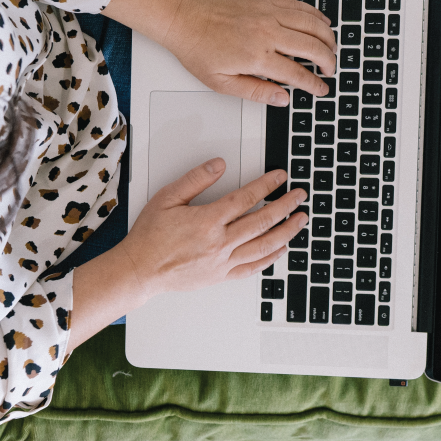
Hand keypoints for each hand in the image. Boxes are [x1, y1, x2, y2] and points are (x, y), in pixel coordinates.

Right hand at [67, 161, 306, 342]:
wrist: (141, 269)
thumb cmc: (150, 236)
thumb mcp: (167, 198)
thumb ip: (195, 179)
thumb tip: (219, 164)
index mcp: (207, 221)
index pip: (246, 198)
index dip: (267, 185)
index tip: (280, 177)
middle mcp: (219, 243)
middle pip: (262, 221)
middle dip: (285, 206)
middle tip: (300, 196)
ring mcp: (223, 262)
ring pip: (264, 246)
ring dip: (286, 232)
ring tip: (300, 220)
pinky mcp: (221, 276)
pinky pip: (253, 268)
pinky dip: (270, 258)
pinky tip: (281, 249)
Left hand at [101, 0, 336, 104]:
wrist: (181, 15)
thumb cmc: (196, 47)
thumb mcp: (221, 83)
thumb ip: (256, 91)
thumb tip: (282, 99)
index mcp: (257, 57)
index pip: (298, 73)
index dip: (314, 84)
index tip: (321, 88)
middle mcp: (267, 32)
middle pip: (312, 47)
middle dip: (328, 61)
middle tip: (330, 69)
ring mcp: (267, 12)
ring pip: (311, 23)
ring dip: (326, 36)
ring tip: (332, 47)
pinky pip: (298, 5)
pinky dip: (314, 14)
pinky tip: (320, 21)